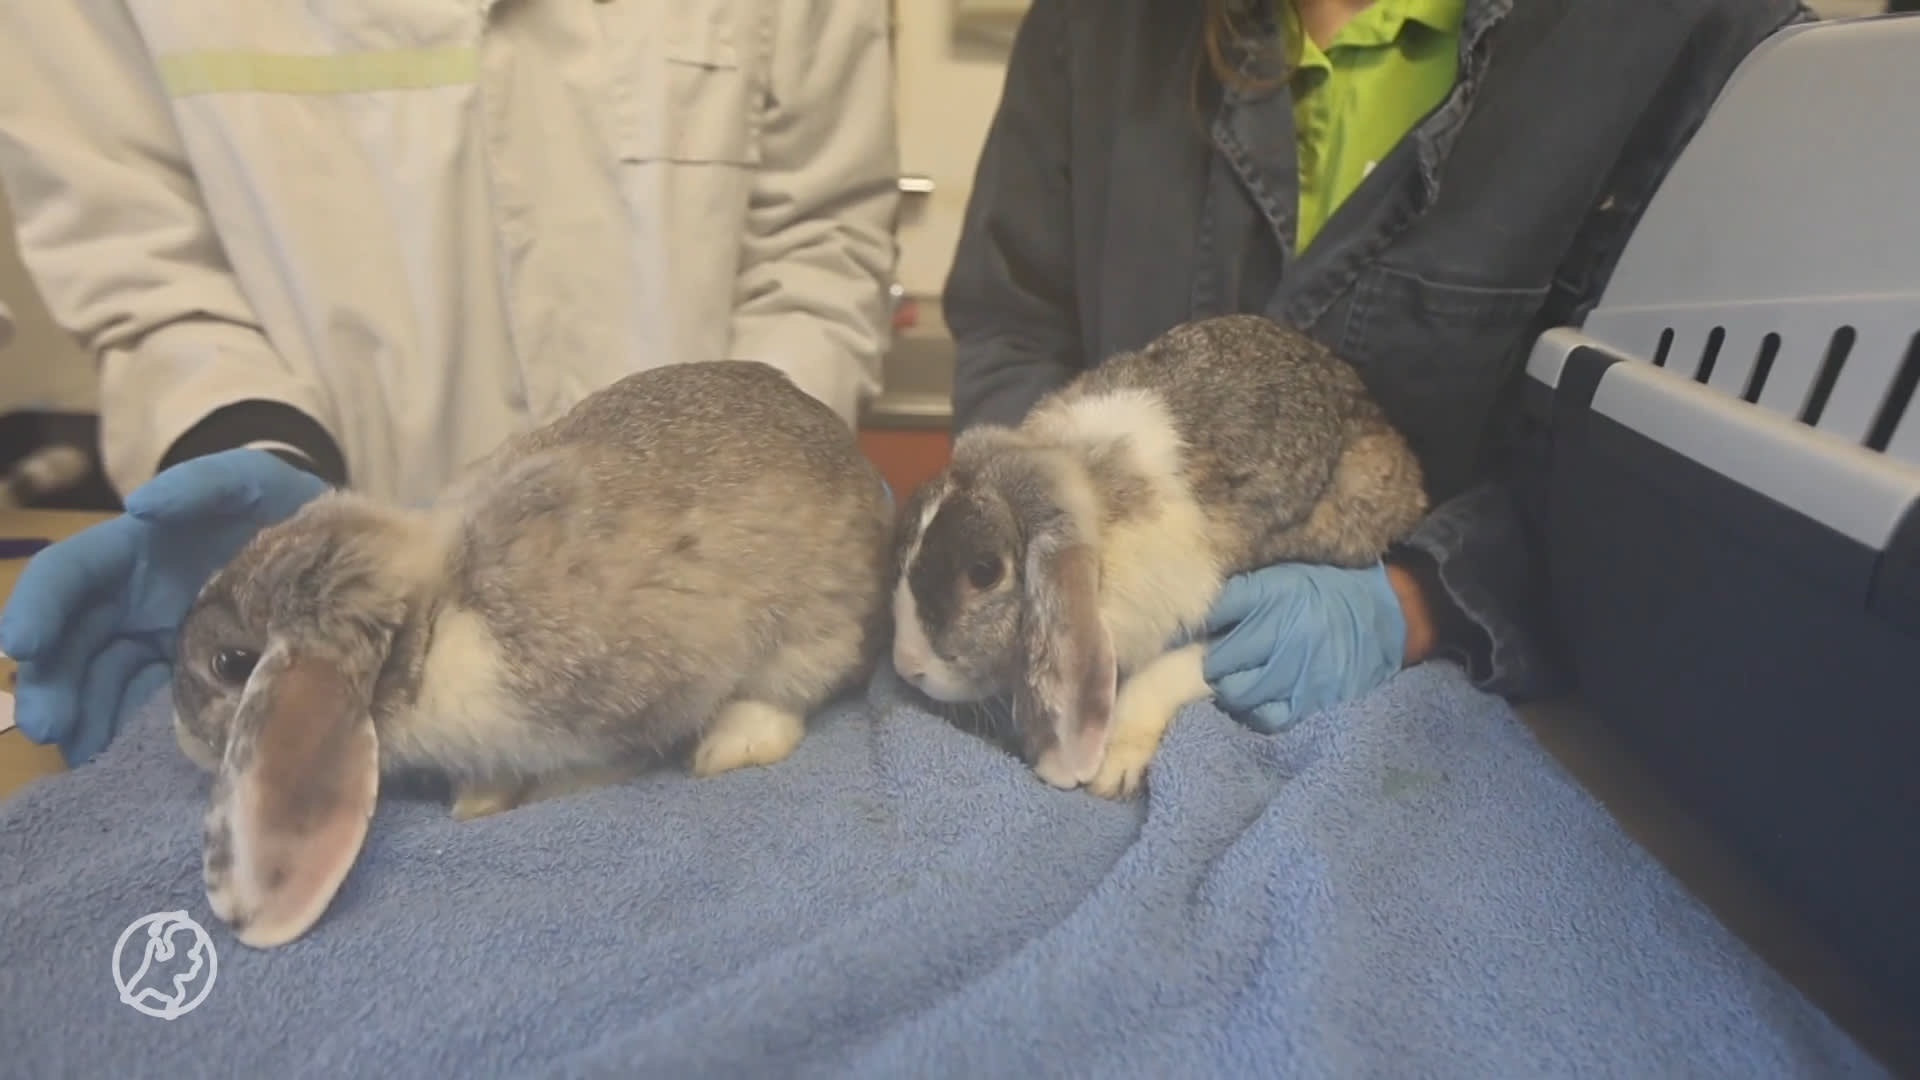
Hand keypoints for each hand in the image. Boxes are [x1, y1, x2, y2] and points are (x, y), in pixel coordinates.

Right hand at [0, 449, 327, 764]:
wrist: (333, 552)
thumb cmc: (283, 508)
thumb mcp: (253, 481)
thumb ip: (203, 482)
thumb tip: (140, 508)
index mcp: (135, 549)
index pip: (68, 574)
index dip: (38, 605)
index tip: (23, 644)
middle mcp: (133, 597)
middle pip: (71, 639)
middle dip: (51, 681)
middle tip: (49, 725)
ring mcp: (155, 639)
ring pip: (97, 678)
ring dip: (78, 714)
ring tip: (74, 752)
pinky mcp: (183, 673)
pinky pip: (137, 702)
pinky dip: (115, 726)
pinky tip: (100, 755)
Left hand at [1198, 561, 1423, 733]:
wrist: (1385, 616)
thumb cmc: (1327, 590)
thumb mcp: (1285, 574)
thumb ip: (1243, 591)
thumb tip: (1201, 612)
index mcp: (1274, 594)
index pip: (1215, 613)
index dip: (1199, 622)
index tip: (1197, 627)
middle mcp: (1281, 633)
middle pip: (1218, 659)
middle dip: (1210, 659)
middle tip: (1213, 655)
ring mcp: (1295, 672)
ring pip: (1235, 692)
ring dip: (1226, 686)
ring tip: (1232, 677)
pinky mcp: (1308, 700)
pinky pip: (1265, 718)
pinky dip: (1250, 712)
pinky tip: (1251, 698)